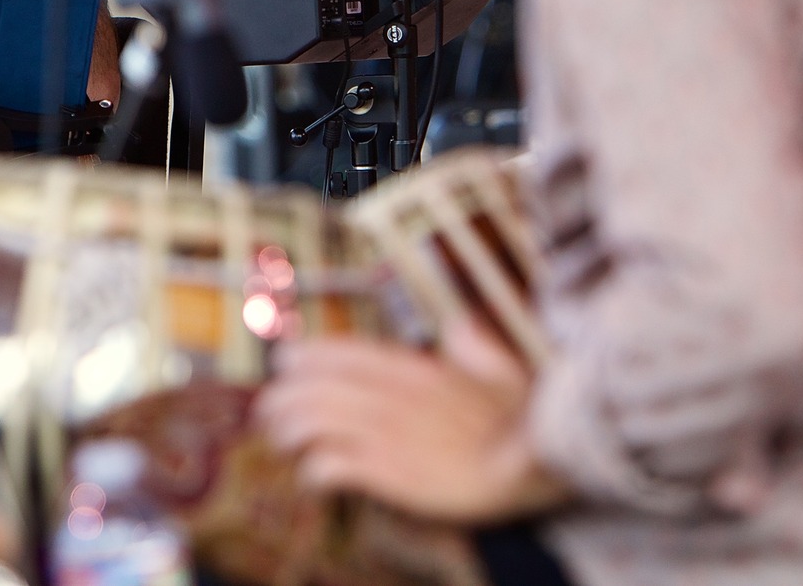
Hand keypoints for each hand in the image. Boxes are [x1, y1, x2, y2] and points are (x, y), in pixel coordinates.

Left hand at [254, 317, 568, 523]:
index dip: (305, 356)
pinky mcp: (388, 473)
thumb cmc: (524, 421)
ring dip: (287, 430)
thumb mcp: (503, 369)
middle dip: (283, 396)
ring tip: (280, 440)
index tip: (285, 361)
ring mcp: (386, 432)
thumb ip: (476, 345)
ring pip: (312, 420)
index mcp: (413, 367)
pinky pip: (331, 465)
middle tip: (269, 409)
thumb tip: (462, 326)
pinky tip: (311, 477)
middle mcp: (390, 394)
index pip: (342, 351)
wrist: (533, 465)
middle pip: (315, 385)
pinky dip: (313, 470)